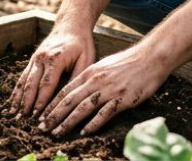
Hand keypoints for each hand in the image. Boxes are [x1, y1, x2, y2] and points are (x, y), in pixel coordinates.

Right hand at [7, 23, 95, 117]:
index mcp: (56, 58)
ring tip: (14, 113)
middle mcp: (42, 58)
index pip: (47, 84)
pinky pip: (23, 76)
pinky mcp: (33, 59)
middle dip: (27, 102)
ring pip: (24, 80)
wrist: (71, 24)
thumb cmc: (81, 43)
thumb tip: (70, 97)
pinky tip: (13, 101)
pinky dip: (17, 89)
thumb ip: (78, 77)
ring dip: (18, 98)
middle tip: (23, 118)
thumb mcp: (86, 58)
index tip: (38, 115)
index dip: (42, 101)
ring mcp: (35, 58)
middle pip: (32, 84)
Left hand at [38, 44, 168, 135]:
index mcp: (90, 72)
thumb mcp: (104, 66)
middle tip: (42, 127)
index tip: (41, 115)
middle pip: (70, 100)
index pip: (65, 90)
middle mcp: (96, 81)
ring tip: (57, 132)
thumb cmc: (128, 63)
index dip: (52, 104)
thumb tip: (78, 90)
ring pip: (83, 108)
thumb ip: (90, 78)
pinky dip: (92, 124)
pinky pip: (104, 113)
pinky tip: (84, 132)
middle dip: (54, 115)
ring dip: (67, 122)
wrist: (150, 58)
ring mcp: (108, 90)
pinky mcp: (122, 99)